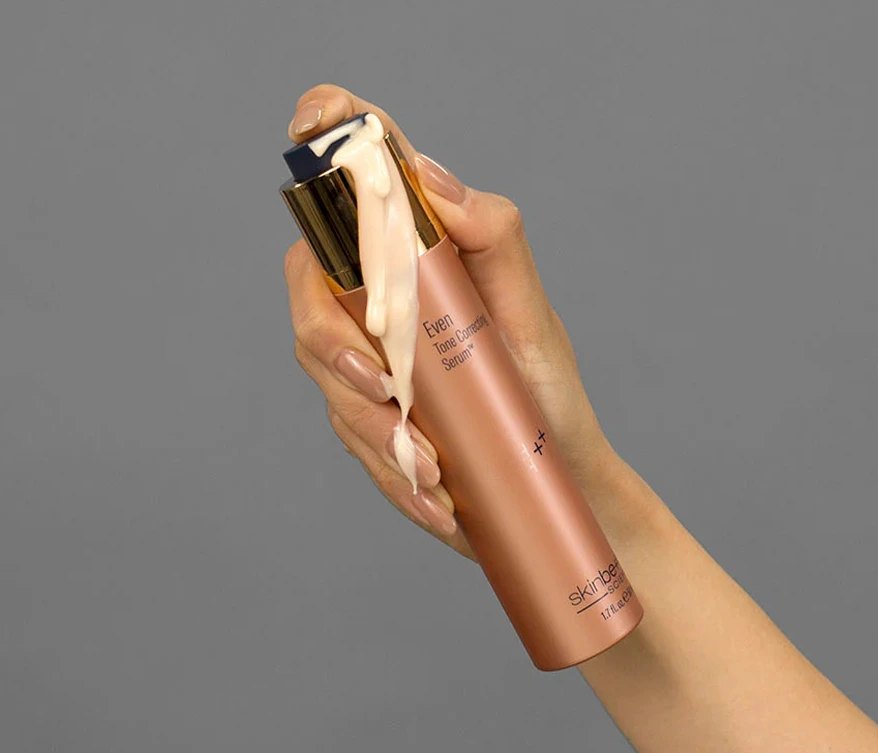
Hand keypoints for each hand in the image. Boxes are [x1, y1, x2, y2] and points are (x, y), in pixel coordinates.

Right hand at [284, 84, 635, 559]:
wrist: (557, 479)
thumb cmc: (545, 394)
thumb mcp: (530, 315)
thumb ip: (494, 240)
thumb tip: (433, 177)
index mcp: (420, 262)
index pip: (360, 193)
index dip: (328, 147)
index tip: (310, 119)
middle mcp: (383, 303)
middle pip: (310, 289)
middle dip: (333, 342)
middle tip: (385, 388)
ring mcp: (370, 362)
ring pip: (322, 372)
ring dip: (370, 425)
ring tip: (433, 468)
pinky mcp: (369, 421)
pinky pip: (352, 437)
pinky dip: (392, 472)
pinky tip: (437, 497)